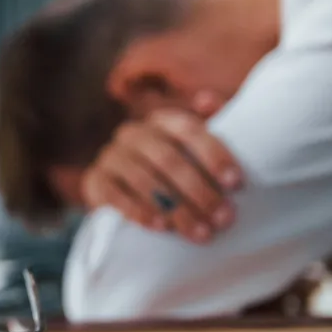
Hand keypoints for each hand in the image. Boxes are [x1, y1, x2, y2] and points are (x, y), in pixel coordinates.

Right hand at [81, 108, 242, 243]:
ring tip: (200, 232)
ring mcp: (111, 156)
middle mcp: (133, 133)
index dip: (213, 154)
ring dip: (176, 209)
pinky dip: (140, 211)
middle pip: (168, 159)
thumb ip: (209, 125)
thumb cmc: (170, 170)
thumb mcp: (192, 150)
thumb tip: (207, 99)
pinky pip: (116, 195)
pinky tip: (161, 227)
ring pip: (144, 180)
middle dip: (199, 191)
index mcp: (161, 120)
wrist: (123, 192)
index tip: (236, 183)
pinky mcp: (95, 181)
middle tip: (223, 218)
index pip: (188, 129)